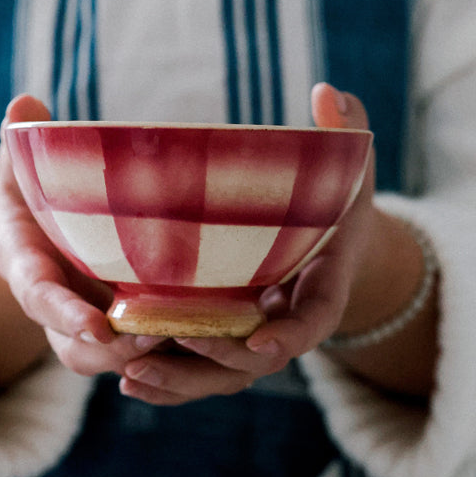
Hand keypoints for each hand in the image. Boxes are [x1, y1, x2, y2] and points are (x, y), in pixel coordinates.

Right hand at [0, 95, 168, 378]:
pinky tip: (219, 338)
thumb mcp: (20, 167)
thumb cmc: (32, 195)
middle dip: (115, 350)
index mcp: (26, 267)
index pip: (38, 297)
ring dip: (152, 356)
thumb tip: (23, 103)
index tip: (96, 326)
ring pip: (114, 359)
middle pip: (77, 349)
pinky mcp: (122, 327)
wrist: (37, 234)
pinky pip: (145, 353)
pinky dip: (176, 353)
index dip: (64, 314)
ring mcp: (89, 323)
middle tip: (157, 337)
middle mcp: (57, 306)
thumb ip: (20, 143)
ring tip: (193, 338)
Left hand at [119, 83, 383, 405]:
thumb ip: (345, 130)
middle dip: (216, 364)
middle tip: (171, 352)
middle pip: (256, 362)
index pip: (315, 321)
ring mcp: (255, 337)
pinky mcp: (225, 340)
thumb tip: (329, 93)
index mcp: (324, 286)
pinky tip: (125, 377)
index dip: (292, 334)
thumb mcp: (350, 163)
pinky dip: (168, 381)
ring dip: (179, 384)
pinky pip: (199, 371)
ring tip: (130, 377)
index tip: (264, 341)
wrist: (331, 242)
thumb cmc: (337, 197)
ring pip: (221, 376)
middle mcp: (289, 322)